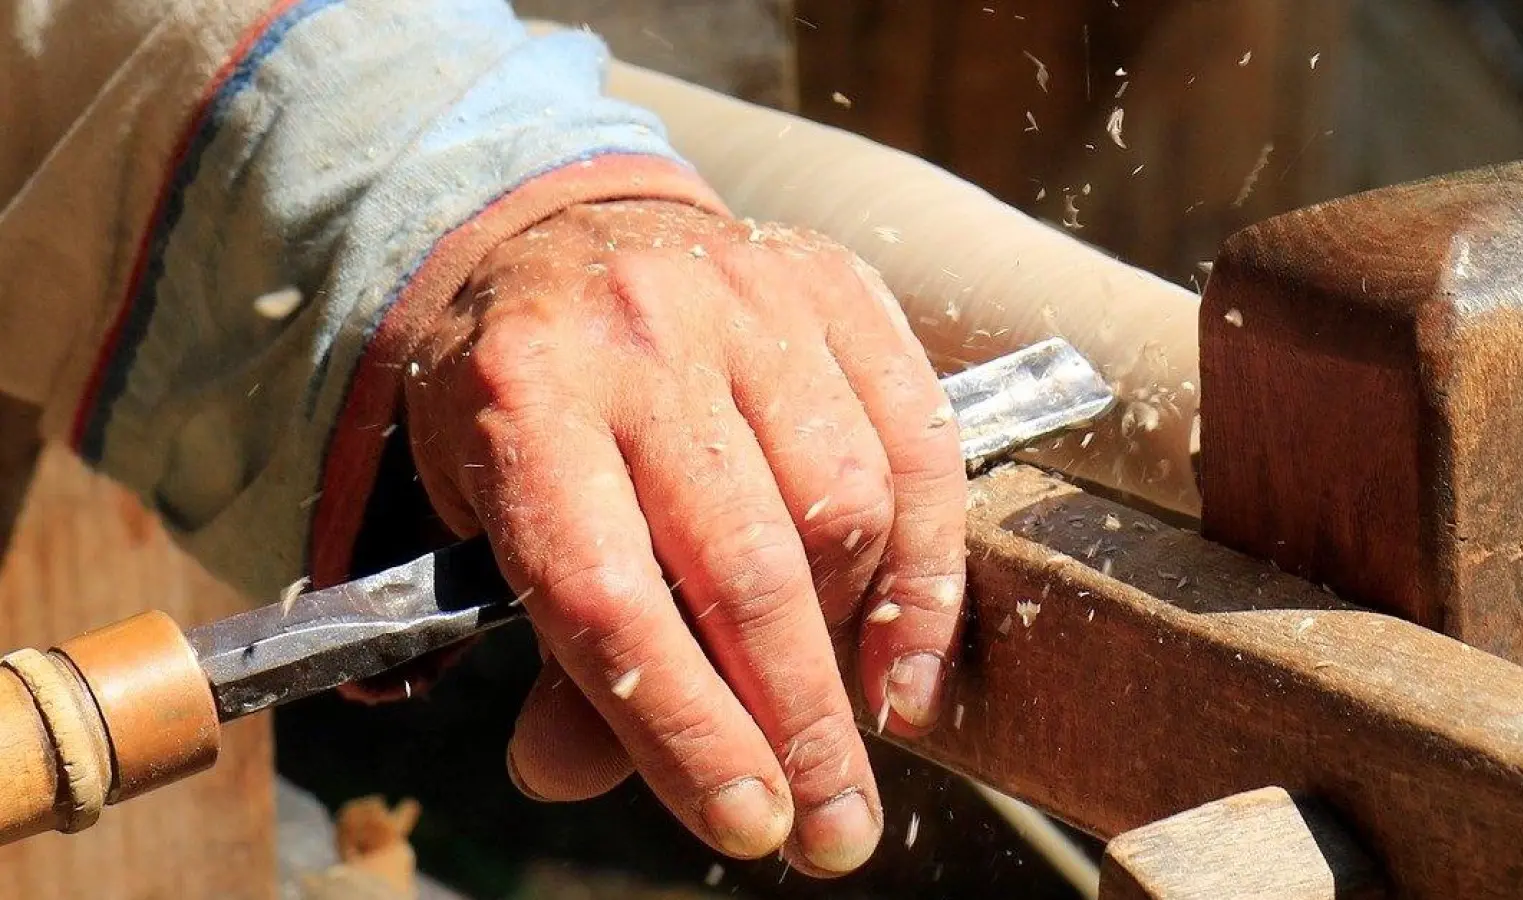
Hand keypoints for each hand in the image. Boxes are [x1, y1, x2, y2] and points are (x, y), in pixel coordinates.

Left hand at [404, 200, 966, 874]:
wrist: (568, 235)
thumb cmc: (524, 398)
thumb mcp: (490, 513)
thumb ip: (551, 646)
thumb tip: (569, 774)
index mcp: (523, 399)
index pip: (609, 598)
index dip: (685, 730)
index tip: (749, 825)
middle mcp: (639, 337)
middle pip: (746, 564)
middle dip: (799, 720)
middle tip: (832, 829)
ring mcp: (747, 300)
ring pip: (846, 503)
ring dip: (857, 640)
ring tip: (849, 717)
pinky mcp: (834, 286)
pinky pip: (919, 438)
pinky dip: (930, 566)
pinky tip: (909, 655)